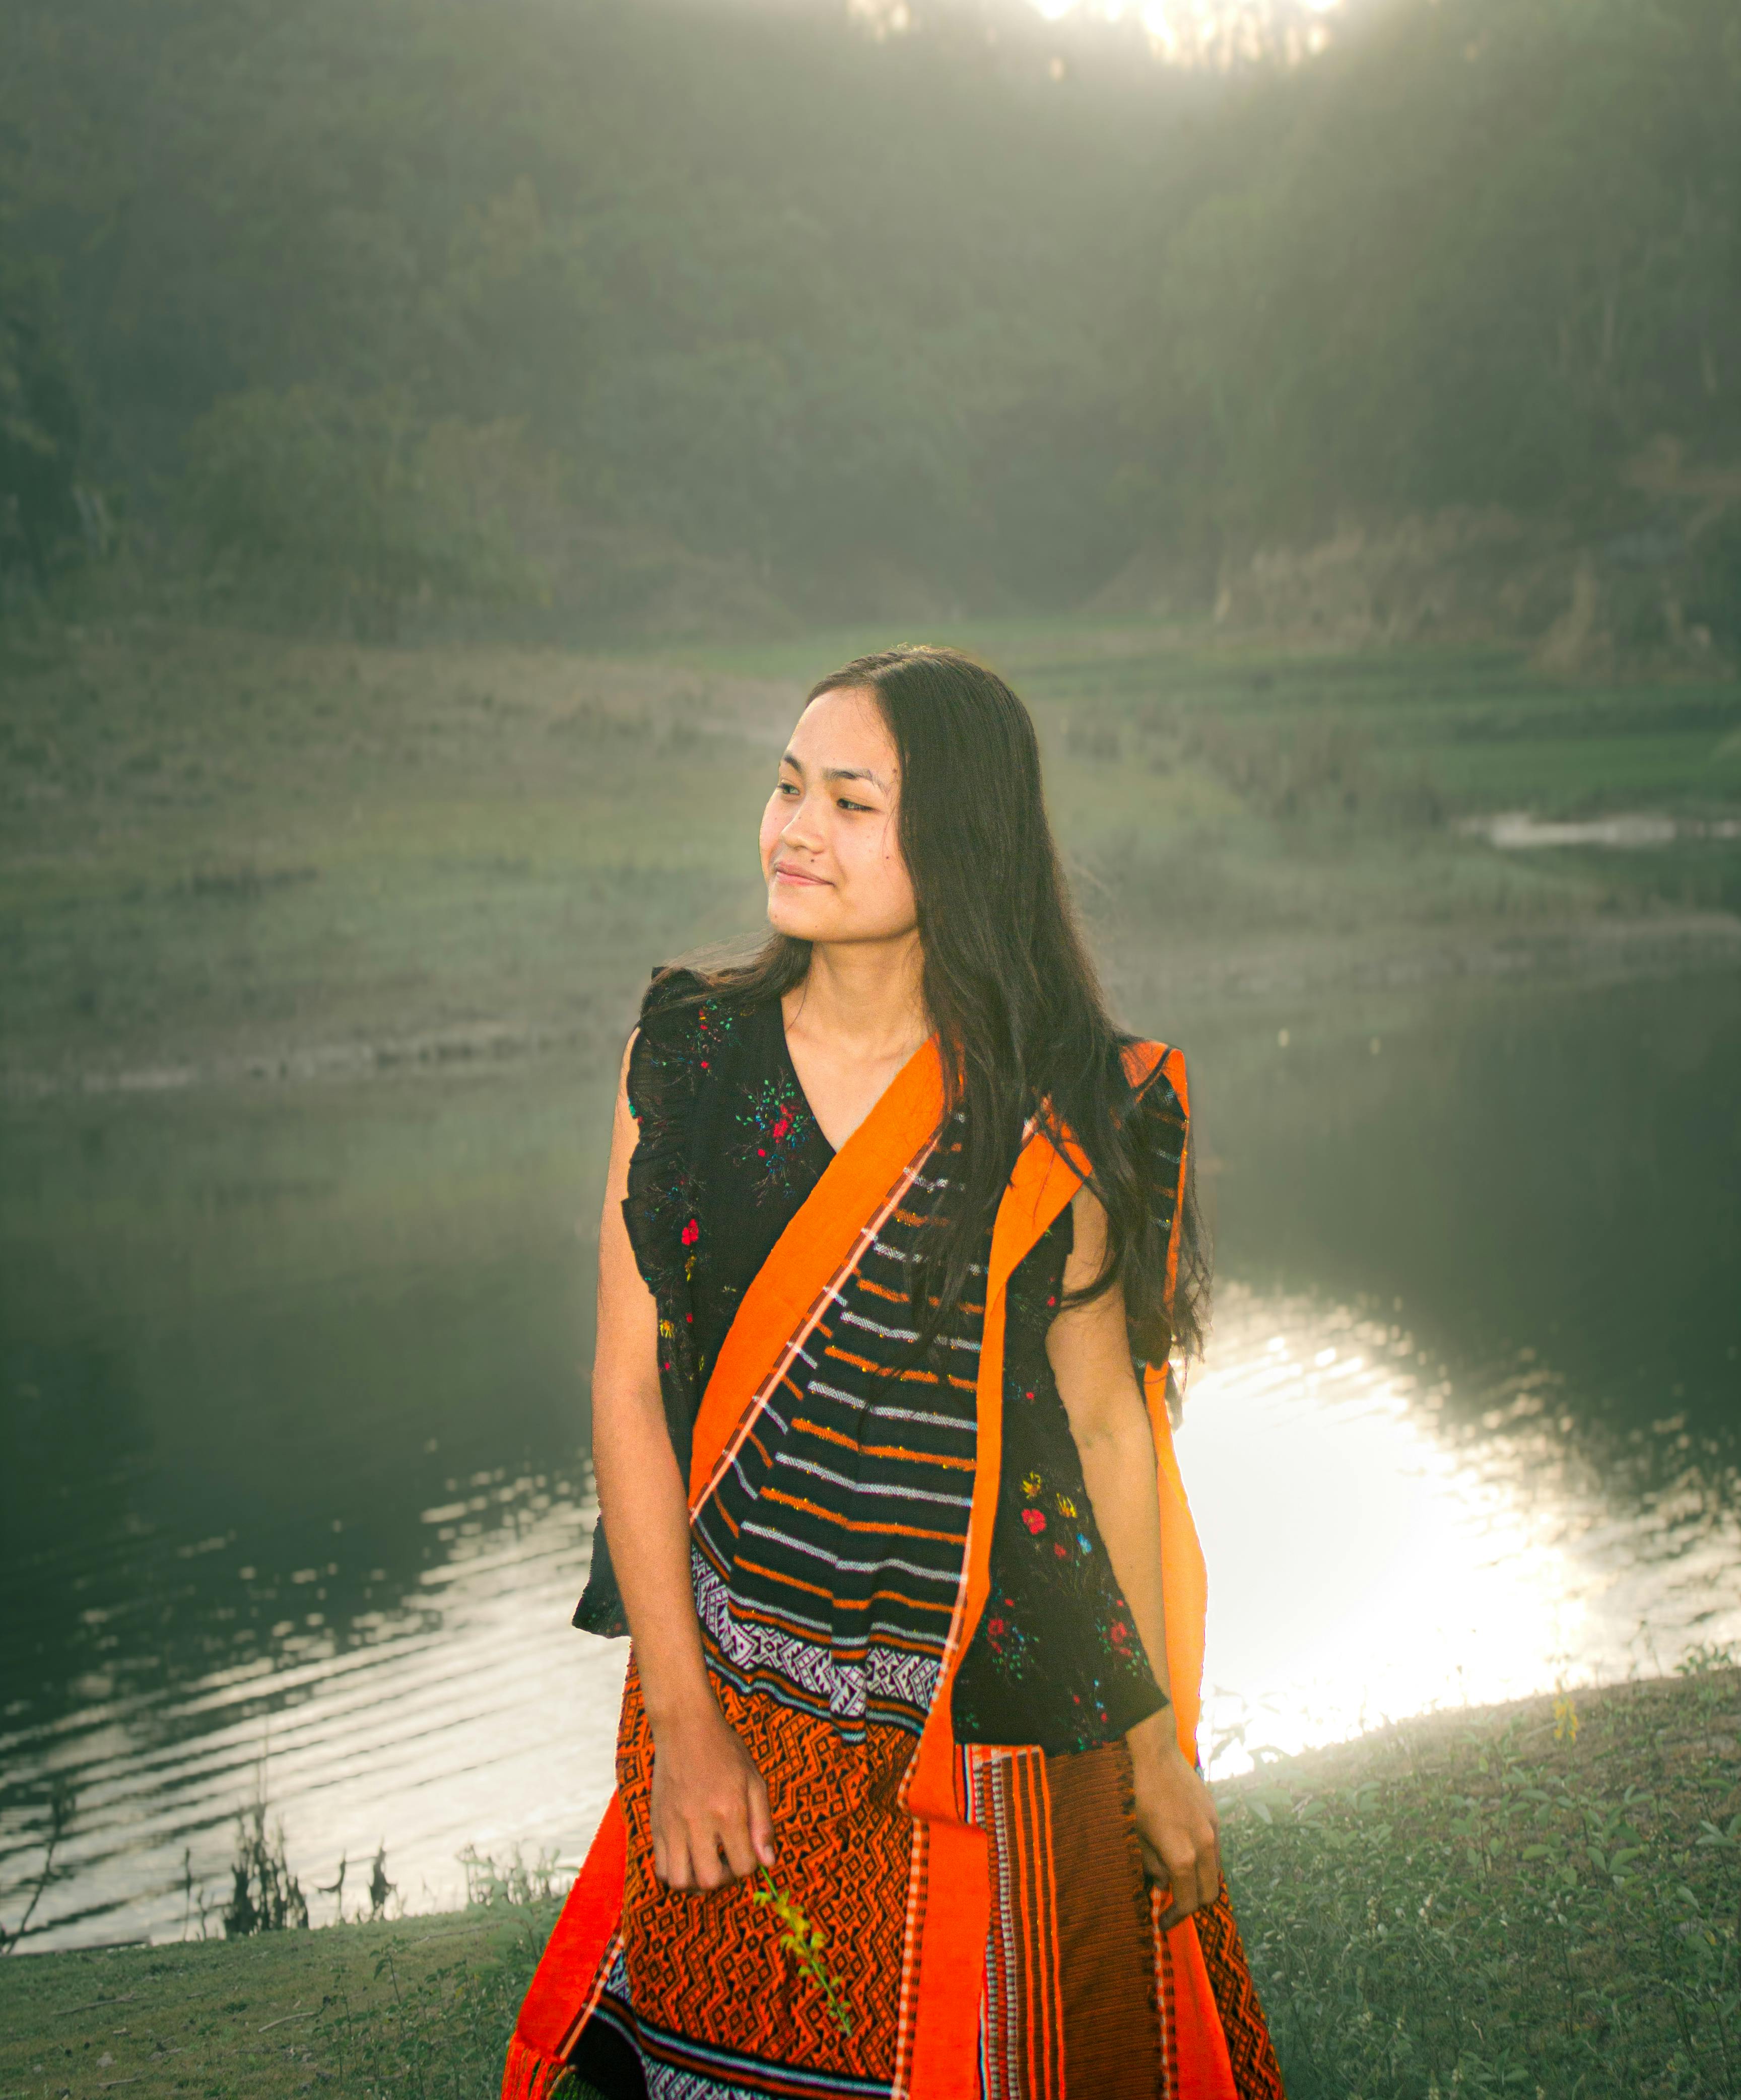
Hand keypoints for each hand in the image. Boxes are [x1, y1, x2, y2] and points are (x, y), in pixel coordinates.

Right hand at [648, 1695, 776, 1891]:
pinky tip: (688, 1855)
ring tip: (705, 1862)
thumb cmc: (725, 1751)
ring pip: (679, 1880)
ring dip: (696, 1880)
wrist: (685, 1727)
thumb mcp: (754, 1780)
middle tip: (726, 1860)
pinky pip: (660, 1866)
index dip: (750, 1865)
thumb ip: (762, 1823)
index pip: (743, 1865)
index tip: (747, 1850)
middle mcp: (698, 1821)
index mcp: (728, 1810)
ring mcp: (673, 1824)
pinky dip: (675, 1872)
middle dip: (723, 1878)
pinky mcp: (656, 1824)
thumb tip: (768, 1862)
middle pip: (709, 1879)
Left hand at [1128, 1707, 1220, 1930]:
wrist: (1157, 1756)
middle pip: (1208, 1894)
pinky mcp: (1215, 1818)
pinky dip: (1203, 1862)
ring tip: (1175, 1879)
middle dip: (1191, 1906)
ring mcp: (1213, 1832)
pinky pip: (1214, 1851)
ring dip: (1198, 1884)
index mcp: (1183, 1856)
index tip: (1162, 1922)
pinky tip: (1184, 1853)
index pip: (1187, 1902)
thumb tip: (1160, 1886)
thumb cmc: (1140, 1797)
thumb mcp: (1138, 1837)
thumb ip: (1152, 1866)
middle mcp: (1204, 1848)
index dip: (1175, 1916)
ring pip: (1214, 1873)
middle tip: (1171, 1906)